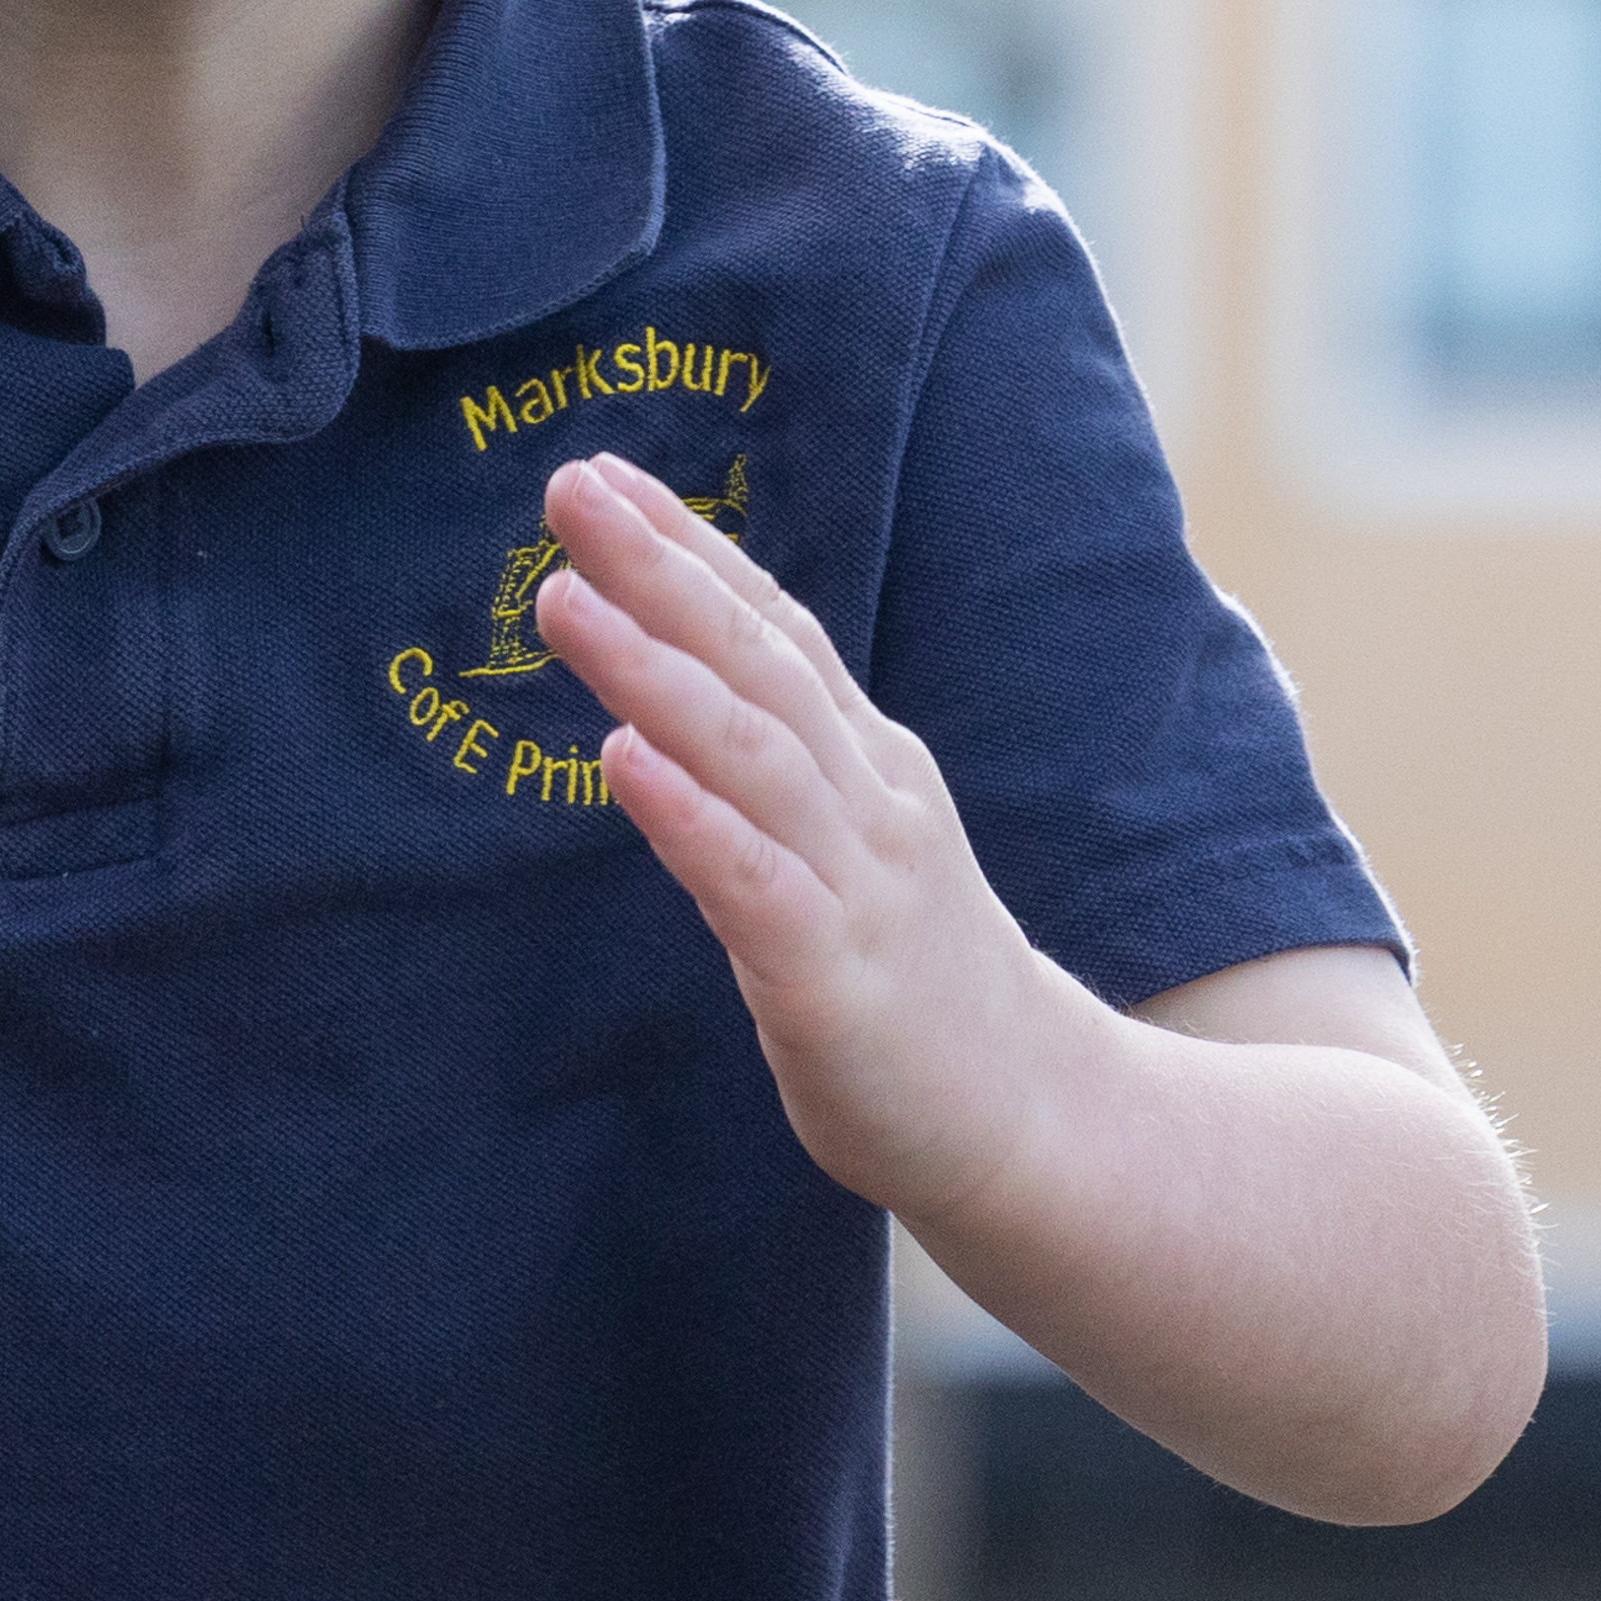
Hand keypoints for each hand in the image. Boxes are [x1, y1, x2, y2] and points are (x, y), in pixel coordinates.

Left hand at [529, 454, 1083, 1225]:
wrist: (1037, 1126)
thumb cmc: (914, 976)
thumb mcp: (850, 840)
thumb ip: (780, 760)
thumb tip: (673, 680)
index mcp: (865, 760)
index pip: (772, 628)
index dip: (690, 548)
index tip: (604, 474)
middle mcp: (864, 799)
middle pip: (756, 660)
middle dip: (660, 568)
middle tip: (568, 487)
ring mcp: (857, 884)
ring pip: (749, 752)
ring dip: (652, 669)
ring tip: (562, 599)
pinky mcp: (835, 980)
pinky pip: (754, 881)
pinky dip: (688, 814)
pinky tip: (620, 759)